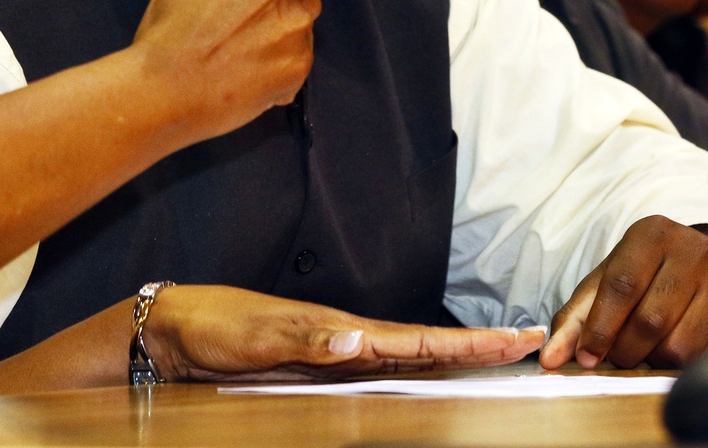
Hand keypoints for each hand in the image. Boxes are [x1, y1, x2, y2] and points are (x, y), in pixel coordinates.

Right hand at [132, 0, 319, 140]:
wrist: (167, 89)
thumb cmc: (168, 37)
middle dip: (279, 6)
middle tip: (247, 24)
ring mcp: (296, 30)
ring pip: (299, 31)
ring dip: (279, 39)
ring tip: (241, 56)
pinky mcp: (298, 68)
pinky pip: (295, 64)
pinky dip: (277, 70)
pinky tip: (245, 75)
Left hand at [146, 285, 545, 381]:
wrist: (177, 328)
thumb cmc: (216, 326)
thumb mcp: (258, 335)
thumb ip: (308, 338)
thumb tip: (362, 343)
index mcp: (343, 329)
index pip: (418, 338)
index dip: (468, 341)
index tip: (516, 336)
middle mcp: (348, 341)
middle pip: (426, 348)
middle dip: (478, 347)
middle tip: (530, 344)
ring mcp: (336, 356)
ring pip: (409, 361)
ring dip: (451, 361)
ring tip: (497, 361)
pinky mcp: (319, 372)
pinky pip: (380, 376)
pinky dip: (413, 376)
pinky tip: (429, 382)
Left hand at [540, 216, 707, 369]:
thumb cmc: (649, 277)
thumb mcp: (609, 283)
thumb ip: (575, 319)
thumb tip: (549, 358)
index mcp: (652, 233)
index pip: (620, 286)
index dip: (599, 329)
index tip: (586, 358)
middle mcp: (696, 249)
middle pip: (650, 321)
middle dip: (626, 350)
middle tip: (619, 358)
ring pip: (681, 346)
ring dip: (655, 362)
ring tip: (647, 354)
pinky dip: (687, 367)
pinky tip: (677, 356)